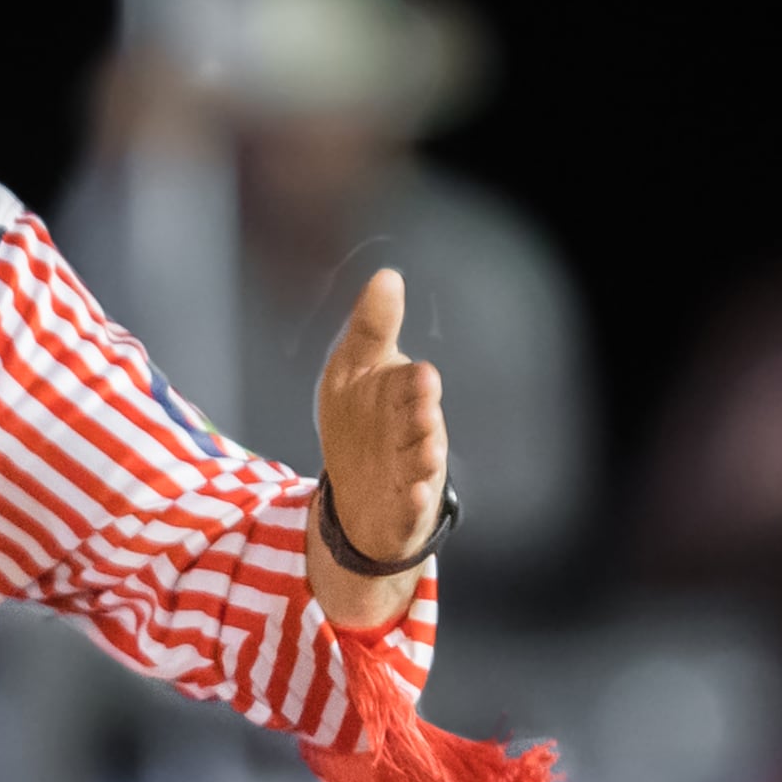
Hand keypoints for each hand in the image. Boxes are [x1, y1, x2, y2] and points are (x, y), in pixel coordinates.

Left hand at [309, 266, 448, 626]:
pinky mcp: (405, 505)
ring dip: (425, 455)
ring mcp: (412, 469)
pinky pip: (413, 503)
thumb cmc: (361, 420)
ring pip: (423, 460)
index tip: (419, 374)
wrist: (356, 491)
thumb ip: (371, 328)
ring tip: (427, 451)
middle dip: (423, 412)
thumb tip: (387, 277)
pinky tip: (416, 494)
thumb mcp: (354, 370)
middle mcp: (415, 430)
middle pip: (421, 419)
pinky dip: (416, 499)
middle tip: (425, 401)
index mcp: (404, 394)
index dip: (411, 381)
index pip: (409, 382)